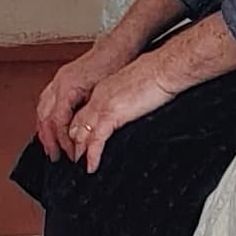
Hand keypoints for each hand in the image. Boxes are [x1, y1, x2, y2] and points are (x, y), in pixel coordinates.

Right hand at [34, 42, 115, 159]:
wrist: (117, 47)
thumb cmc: (114, 64)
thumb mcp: (103, 93)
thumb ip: (88, 113)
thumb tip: (83, 134)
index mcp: (67, 87)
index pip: (56, 122)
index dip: (62, 141)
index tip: (69, 153)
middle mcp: (59, 84)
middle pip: (44, 118)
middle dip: (48, 140)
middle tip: (55, 156)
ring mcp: (59, 81)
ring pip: (42, 110)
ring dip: (45, 130)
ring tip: (51, 146)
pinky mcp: (63, 80)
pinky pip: (46, 102)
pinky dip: (46, 117)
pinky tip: (53, 126)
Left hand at [68, 51, 177, 173]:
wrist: (164, 69)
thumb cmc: (158, 75)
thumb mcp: (135, 88)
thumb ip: (127, 100)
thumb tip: (131, 108)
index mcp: (103, 90)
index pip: (82, 113)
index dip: (77, 130)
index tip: (78, 142)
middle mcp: (98, 97)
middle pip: (75, 124)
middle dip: (72, 144)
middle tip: (74, 159)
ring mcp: (102, 106)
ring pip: (81, 134)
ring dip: (79, 153)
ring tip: (79, 166)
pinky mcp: (111, 115)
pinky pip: (96, 140)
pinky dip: (92, 156)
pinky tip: (92, 166)